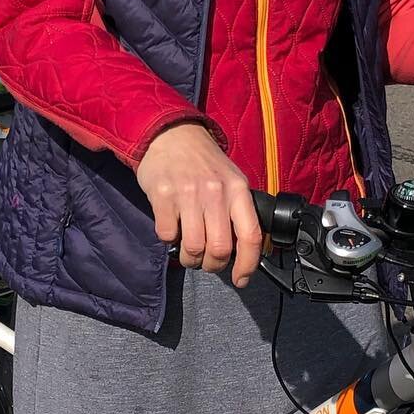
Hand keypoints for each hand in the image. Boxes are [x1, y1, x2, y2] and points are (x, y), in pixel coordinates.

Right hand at [135, 123, 262, 286]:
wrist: (170, 134)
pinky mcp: (163, 196)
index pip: (250, 236)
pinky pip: (167, 236)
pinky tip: (171, 225)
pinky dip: (169, 239)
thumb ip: (238, 210)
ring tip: (188, 248)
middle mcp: (216, 193)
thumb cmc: (203, 162)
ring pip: (192, 248)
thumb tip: (243, 250)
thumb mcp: (230, 179)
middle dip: (212, 265)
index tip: (241, 279)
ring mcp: (188, 194)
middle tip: (207, 262)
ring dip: (189, 257)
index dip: (248, 265)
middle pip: (219, 249)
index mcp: (238, 190)